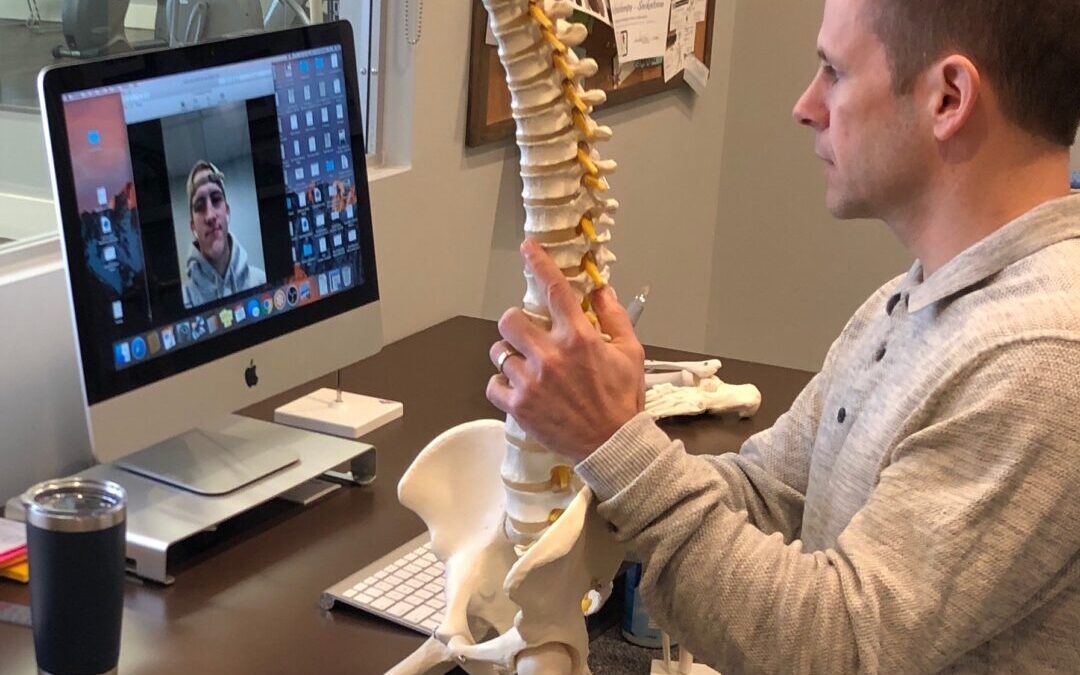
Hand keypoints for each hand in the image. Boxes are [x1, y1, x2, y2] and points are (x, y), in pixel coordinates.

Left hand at [486, 239, 645, 462]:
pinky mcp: (518, 406)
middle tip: (528, 335)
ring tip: (525, 366)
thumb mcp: (630, 353)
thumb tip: (601, 289)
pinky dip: (502, 384)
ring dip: (510, 355)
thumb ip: (615, 317)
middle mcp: (550, 356)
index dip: (539, 262)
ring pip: (499, 351)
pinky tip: (517, 387)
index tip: (527, 247)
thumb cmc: (623, 400)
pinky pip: (493, 383)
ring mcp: (530, 382)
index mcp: (579, 338)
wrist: (612, 446)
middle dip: (517, 323)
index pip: (554, 290)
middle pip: (510, 319)